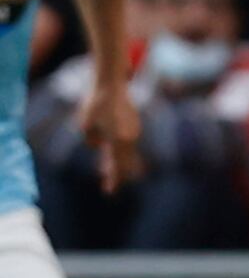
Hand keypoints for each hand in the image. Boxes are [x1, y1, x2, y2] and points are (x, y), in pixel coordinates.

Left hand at [79, 76, 140, 194]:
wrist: (111, 86)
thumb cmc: (96, 105)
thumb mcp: (85, 126)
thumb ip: (92, 141)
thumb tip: (98, 146)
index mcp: (119, 141)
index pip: (116, 166)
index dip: (113, 179)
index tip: (109, 191)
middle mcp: (130, 138)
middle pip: (126, 163)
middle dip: (118, 175)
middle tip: (110, 187)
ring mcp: (134, 131)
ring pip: (127, 152)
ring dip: (118, 162)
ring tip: (106, 170)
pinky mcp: (134, 124)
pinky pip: (127, 142)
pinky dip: (121, 149)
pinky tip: (111, 146)